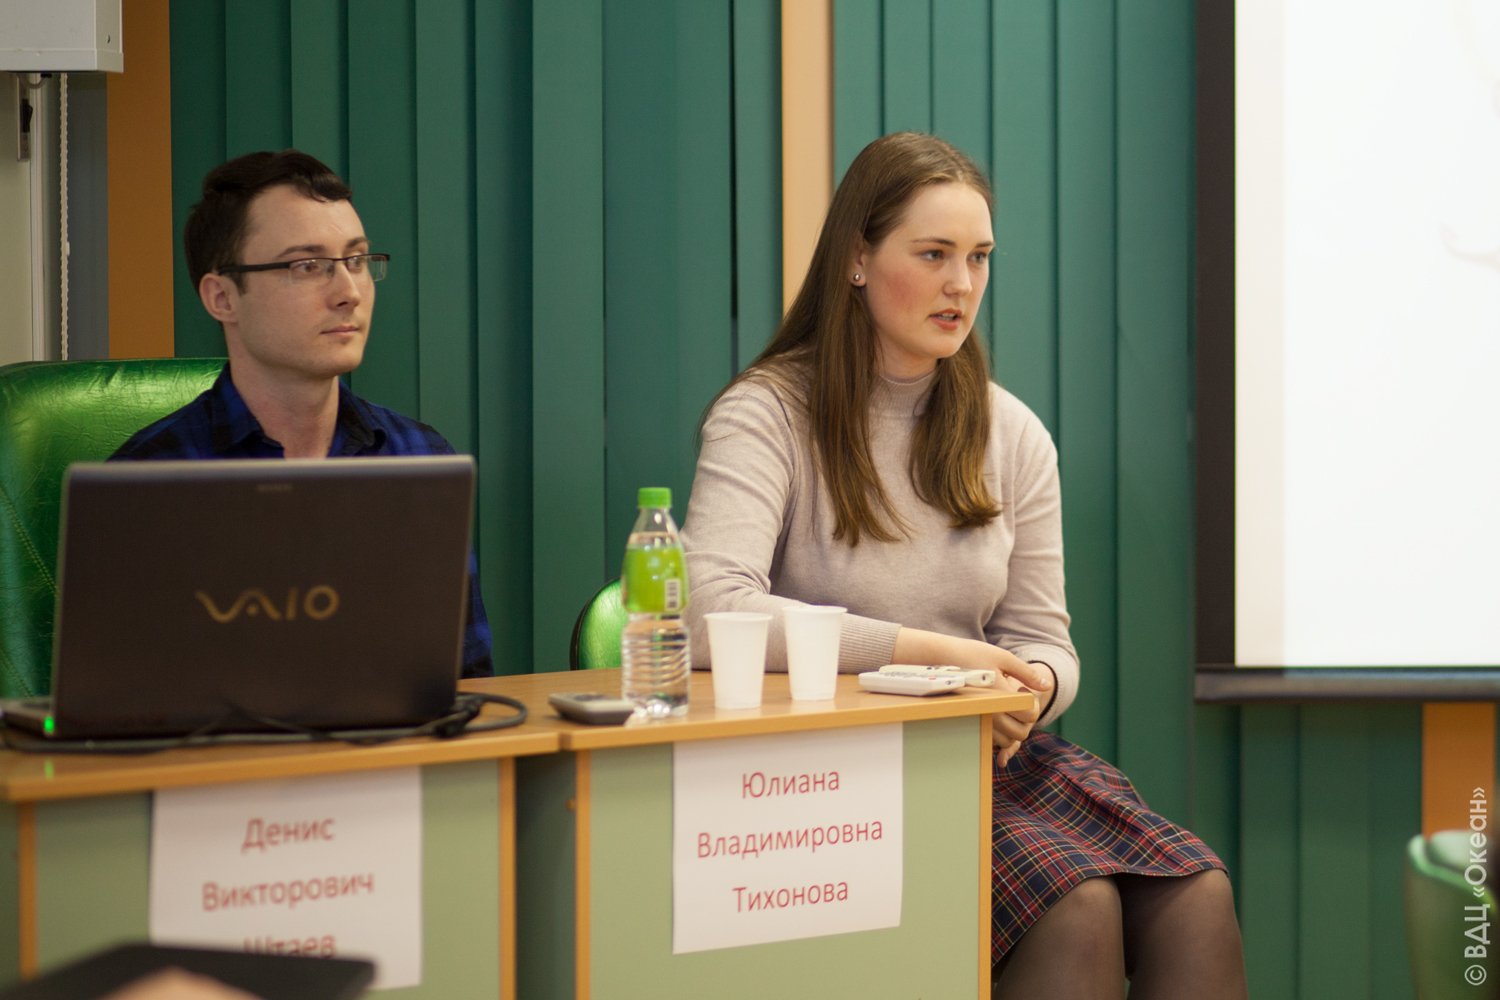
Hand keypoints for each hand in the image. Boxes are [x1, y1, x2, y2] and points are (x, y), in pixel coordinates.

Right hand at [891, 628, 1050, 762]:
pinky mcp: (969, 722)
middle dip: (1024, 720)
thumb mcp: (1003, 657)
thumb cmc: (972, 654)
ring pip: (1006, 740)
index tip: (1022, 691)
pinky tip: (993, 712)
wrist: (940, 658)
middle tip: (1016, 702)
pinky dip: (998, 732)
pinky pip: (990, 738)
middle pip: (1020, 732)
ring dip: (1012, 728)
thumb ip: (1027, 673)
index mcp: (1001, 695)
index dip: (1033, 705)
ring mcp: (978, 719)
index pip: (1030, 714)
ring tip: (1004, 707)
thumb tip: (1047, 685)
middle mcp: (989, 711)